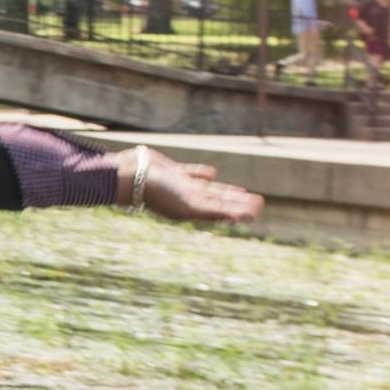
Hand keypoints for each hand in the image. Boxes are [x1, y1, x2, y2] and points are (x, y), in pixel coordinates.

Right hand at [134, 147, 263, 224]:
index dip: (240, 209)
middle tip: (259, 203)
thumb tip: (239, 217)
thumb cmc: (157, 193)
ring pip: (210, 189)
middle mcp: (189, 199)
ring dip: (226, 191)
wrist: (129, 176)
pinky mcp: (172, 172)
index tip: (257, 210)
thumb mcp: (188, 205)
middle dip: (238, 202)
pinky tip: (212, 174)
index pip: (223, 209)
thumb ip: (213, 211)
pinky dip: (203, 174)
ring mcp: (181, 186)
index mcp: (193, 209)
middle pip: (220, 200)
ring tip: (241, 192)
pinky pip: (193, 174)